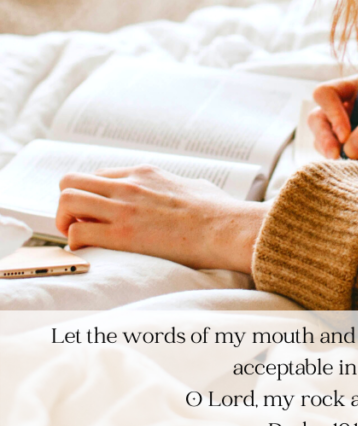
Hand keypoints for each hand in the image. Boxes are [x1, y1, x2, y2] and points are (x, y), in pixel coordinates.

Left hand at [56, 165, 269, 272]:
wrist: (225, 227)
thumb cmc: (217, 210)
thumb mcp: (192, 184)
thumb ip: (175, 186)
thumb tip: (183, 192)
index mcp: (143, 173)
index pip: (96, 176)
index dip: (91, 196)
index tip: (96, 214)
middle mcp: (128, 185)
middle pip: (70, 181)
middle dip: (67, 204)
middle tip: (77, 224)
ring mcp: (124, 208)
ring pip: (66, 201)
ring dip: (64, 221)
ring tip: (77, 237)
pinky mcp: (123, 235)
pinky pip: (78, 234)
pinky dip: (76, 245)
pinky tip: (90, 253)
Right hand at [308, 78, 357, 169]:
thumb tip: (347, 147)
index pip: (326, 93)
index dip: (330, 113)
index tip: (345, 134)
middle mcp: (353, 106)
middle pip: (319, 117)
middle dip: (324, 137)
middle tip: (336, 156)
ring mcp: (355, 127)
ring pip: (326, 138)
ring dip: (335, 153)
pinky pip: (341, 155)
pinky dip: (348, 163)